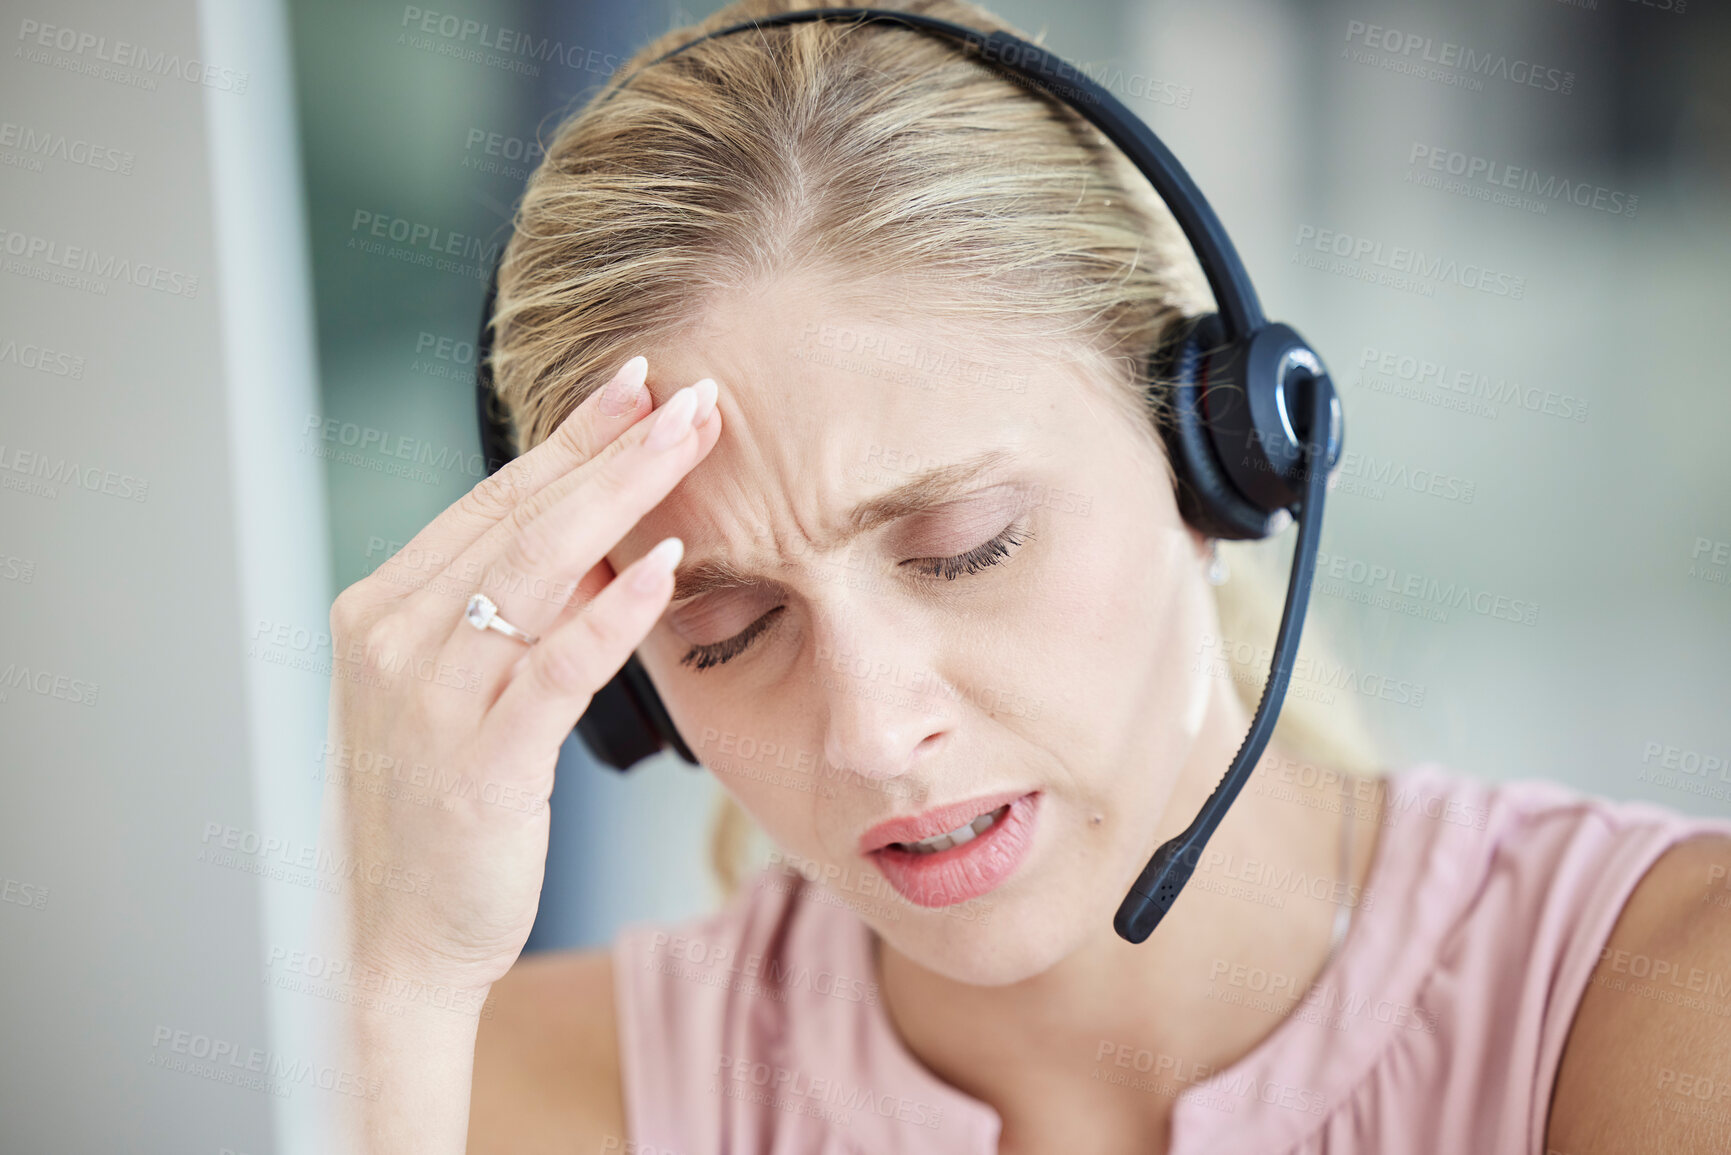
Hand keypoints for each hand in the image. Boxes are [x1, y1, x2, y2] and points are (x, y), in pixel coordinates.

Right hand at [317, 356, 719, 992]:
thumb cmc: (436, 814)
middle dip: (612, 447)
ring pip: (537, 569)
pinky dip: (612, 611)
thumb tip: (603, 542)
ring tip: (692, 442)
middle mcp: (395, 639)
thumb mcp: (456, 695)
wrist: (391, 943)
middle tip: (690, 393)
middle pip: (520, 517)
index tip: (637, 385)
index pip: (492, 502)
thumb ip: (509, 618)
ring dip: (623, 497)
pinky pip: (554, 667)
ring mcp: (429, 699)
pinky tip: (666, 566)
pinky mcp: (478, 763)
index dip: (570, 440)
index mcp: (384, 611)